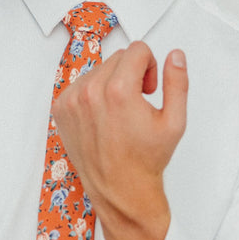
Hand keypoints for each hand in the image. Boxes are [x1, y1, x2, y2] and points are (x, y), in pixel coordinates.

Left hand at [52, 45, 187, 239]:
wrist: (120, 189)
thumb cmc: (145, 160)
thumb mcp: (174, 121)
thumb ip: (177, 83)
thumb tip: (175, 56)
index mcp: (118, 91)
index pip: (137, 50)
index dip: (150, 67)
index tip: (149, 89)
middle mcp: (90, 93)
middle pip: (118, 57)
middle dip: (132, 73)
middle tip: (137, 103)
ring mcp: (71, 101)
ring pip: (98, 69)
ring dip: (111, 83)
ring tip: (119, 112)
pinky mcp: (61, 110)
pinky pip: (80, 84)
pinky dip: (93, 94)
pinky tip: (103, 117)